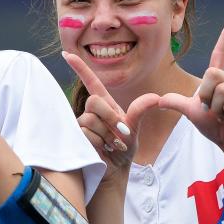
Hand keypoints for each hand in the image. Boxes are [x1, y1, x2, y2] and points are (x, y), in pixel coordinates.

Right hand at [63, 50, 158, 178]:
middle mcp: (91, 112)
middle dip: (109, 117)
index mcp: (105, 105)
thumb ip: (140, 111)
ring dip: (107, 135)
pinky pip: (86, 134)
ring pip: (90, 121)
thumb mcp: (135, 129)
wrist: (115, 170)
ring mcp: (82, 125)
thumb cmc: (123, 149)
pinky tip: (103, 150)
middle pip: (94, 101)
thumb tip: (156, 97)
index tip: (66, 53)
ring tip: (112, 146)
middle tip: (120, 133)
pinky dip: (100, 143)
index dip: (80, 68)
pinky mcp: (77, 138)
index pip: (91, 82)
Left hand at [157, 15, 223, 167]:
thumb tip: (159, 99)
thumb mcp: (191, 113)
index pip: (220, 53)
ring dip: (215, 107)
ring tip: (223, 115)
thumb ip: (176, 103)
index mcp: (219, 80)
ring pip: (220, 88)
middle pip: (211, 73)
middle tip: (212, 109)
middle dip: (205, 94)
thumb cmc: (216, 127)